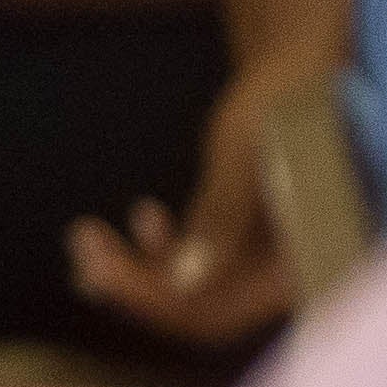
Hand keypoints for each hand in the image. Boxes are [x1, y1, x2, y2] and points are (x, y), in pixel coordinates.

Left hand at [67, 61, 308, 347]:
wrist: (305, 69)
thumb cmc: (285, 101)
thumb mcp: (246, 154)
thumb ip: (223, 218)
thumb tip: (185, 282)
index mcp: (305, 269)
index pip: (217, 316)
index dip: (153, 304)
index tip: (99, 274)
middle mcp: (288, 280)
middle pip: (197, 311)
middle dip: (133, 284)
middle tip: (81, 244)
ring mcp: (268, 267)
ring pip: (192, 292)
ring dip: (135, 268)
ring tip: (85, 234)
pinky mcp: (249, 247)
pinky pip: (200, 268)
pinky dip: (162, 250)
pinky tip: (144, 215)